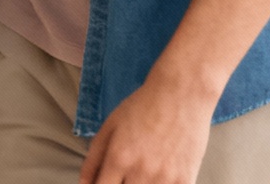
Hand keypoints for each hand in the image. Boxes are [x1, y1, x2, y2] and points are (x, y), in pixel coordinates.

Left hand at [80, 74, 214, 183]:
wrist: (181, 94)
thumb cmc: (144, 107)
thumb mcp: (109, 126)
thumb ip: (93, 158)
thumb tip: (84, 183)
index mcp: (118, 158)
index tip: (104, 182)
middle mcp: (141, 172)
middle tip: (123, 175)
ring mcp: (165, 178)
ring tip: (142, 171)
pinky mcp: (186, 180)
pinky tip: (159, 177)